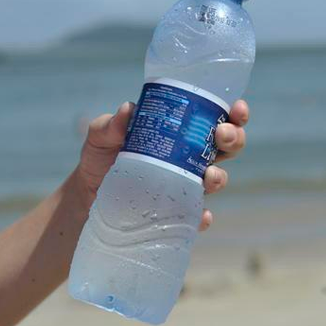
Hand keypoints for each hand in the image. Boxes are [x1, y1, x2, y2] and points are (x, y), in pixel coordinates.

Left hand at [76, 100, 248, 230]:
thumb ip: (112, 123)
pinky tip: (201, 215)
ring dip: (219, 176)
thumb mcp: (102, 134)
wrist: (88, 193)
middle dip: (233, 139)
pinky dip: (202, 216)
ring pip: (217, 179)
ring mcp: (185, 186)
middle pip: (226, 148)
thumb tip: (128, 110)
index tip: (237, 108)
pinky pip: (197, 216)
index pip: (215, 119)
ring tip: (208, 175)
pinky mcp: (176, 212)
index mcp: (181, 132)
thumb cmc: (101, 156)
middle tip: (221, 134)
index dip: (234, 114)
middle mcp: (189, 158)